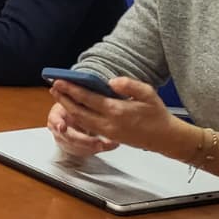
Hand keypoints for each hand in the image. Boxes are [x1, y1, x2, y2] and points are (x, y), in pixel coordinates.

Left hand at [47, 75, 192, 159]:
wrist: (166, 138)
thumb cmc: (157, 114)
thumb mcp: (148, 93)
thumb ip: (129, 85)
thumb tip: (111, 82)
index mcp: (117, 111)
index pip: (87, 98)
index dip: (71, 89)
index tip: (59, 80)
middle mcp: (108, 123)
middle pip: (78, 111)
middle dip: (64, 98)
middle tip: (53, 86)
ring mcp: (107, 132)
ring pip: (81, 119)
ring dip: (68, 107)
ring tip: (58, 95)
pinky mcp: (108, 137)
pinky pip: (88, 125)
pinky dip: (77, 115)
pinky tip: (73, 107)